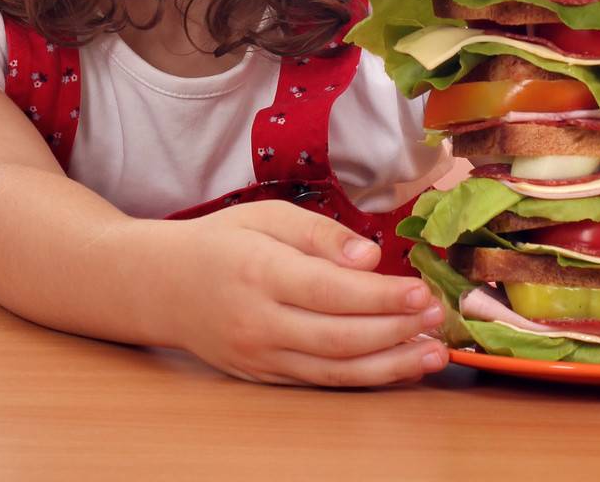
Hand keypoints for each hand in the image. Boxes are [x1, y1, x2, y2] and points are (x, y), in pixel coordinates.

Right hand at [152, 200, 447, 386]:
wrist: (162, 287)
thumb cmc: (222, 241)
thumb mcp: (267, 216)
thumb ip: (320, 235)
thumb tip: (369, 258)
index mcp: (259, 272)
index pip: (330, 291)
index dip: (380, 295)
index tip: (422, 290)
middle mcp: (259, 323)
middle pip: (338, 338)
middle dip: (395, 331)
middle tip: (438, 319)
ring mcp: (260, 358)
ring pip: (334, 371)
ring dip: (390, 366)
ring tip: (433, 355)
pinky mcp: (264, 378)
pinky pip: (319, 383)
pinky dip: (363, 378)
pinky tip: (398, 366)